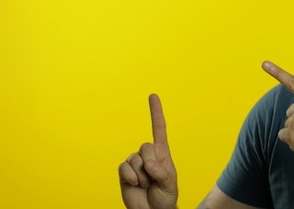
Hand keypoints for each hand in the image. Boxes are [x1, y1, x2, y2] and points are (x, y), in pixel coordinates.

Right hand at [119, 94, 177, 208]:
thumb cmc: (165, 196)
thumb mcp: (170, 184)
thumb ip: (162, 172)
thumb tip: (148, 163)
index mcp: (162, 153)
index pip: (159, 129)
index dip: (156, 112)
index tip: (153, 95)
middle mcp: (147, 154)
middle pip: (146, 146)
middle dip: (151, 164)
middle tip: (153, 179)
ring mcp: (134, 162)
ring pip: (135, 159)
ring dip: (141, 176)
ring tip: (145, 185)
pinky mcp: (124, 171)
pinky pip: (124, 168)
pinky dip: (131, 178)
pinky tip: (135, 185)